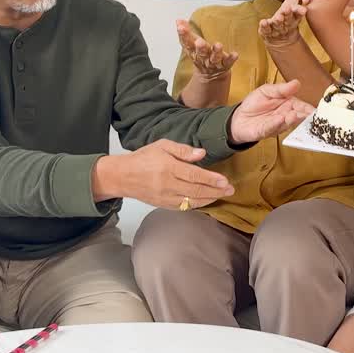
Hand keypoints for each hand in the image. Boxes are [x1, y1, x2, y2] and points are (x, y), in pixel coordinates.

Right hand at [92, 139, 232, 208]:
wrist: (123, 176)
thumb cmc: (143, 158)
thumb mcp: (162, 146)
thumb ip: (183, 150)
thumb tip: (202, 153)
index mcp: (168, 167)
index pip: (194, 175)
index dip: (211, 179)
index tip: (225, 181)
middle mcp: (167, 184)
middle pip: (196, 191)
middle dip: (216, 191)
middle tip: (230, 189)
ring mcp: (165, 197)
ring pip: (191, 201)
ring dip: (209, 199)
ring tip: (221, 195)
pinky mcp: (163, 205)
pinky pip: (183, 207)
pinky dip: (197, 204)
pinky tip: (206, 200)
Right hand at [176, 20, 238, 80]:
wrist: (210, 75)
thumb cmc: (200, 55)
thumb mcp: (192, 44)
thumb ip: (186, 33)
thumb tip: (178, 20)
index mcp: (194, 52)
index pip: (187, 44)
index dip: (183, 36)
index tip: (181, 28)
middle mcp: (203, 58)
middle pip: (201, 53)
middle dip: (200, 48)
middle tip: (199, 42)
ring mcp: (214, 63)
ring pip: (214, 58)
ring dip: (216, 52)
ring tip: (218, 45)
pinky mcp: (225, 65)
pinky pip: (228, 62)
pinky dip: (231, 59)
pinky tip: (235, 54)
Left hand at [229, 79, 313, 144]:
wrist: (239, 117)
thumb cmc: (254, 104)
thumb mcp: (267, 91)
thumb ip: (282, 89)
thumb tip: (297, 83)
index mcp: (289, 104)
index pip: (302, 106)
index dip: (309, 109)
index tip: (317, 110)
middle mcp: (285, 116)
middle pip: (298, 117)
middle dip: (304, 116)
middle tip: (310, 114)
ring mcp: (277, 125)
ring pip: (287, 123)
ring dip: (292, 120)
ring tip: (295, 115)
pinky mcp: (266, 131)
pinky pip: (272, 127)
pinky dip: (277, 124)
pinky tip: (281, 119)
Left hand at [259, 0, 309, 48]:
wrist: (282, 37)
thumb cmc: (290, 15)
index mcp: (296, 15)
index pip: (300, 11)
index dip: (301, 8)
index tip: (305, 3)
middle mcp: (289, 21)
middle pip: (290, 18)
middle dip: (290, 14)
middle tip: (289, 9)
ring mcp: (279, 27)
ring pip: (279, 24)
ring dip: (279, 20)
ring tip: (279, 16)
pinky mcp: (269, 31)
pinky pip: (267, 29)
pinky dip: (265, 26)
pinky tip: (263, 22)